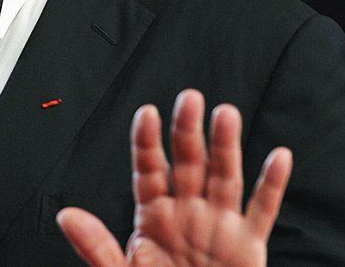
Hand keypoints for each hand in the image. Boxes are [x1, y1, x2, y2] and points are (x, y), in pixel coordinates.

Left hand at [57, 89, 291, 265]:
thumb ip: (95, 245)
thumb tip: (65, 216)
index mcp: (153, 216)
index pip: (149, 170)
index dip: (147, 142)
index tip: (146, 114)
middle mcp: (187, 212)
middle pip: (188, 163)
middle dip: (187, 131)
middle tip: (189, 98)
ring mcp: (218, 225)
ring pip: (224, 176)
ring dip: (226, 146)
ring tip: (225, 114)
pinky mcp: (248, 245)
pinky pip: (261, 210)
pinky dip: (272, 185)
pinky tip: (279, 157)